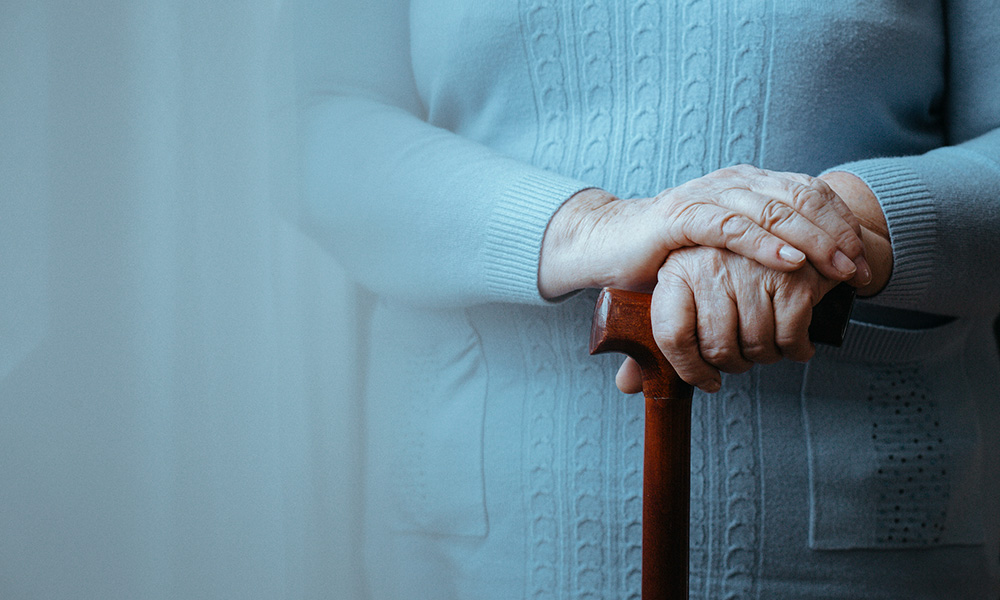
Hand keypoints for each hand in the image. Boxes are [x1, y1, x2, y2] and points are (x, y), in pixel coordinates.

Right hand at [539, 164, 869, 298]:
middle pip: (800, 199)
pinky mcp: (680, 217)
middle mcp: (733, 183)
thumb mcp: (730, 248)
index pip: (810, 192)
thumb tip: (820, 278)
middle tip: (860, 271)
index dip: (844, 223)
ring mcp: (707, 196)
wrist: (610, 243)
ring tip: (837, 270)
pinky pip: (730, 227)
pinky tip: (789, 262)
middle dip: (837, 235)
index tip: (866, 262)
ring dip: (812, 241)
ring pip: (772, 210)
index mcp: (750, 185)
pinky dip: (763, 244)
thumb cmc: (674, 252)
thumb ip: (768, 248)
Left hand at [616, 246, 839, 393]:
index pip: (671, 335)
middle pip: (717, 347)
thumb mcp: (688, 291)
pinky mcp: (793, 277)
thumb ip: (658, 340)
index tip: (707, 381)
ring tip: (766, 344)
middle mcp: (709, 264)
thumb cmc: (732, 269)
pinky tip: (794, 343)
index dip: (689, 369)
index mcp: (676, 269)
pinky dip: (795, 349)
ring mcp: (751, 268)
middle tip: (740, 360)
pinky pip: (790, 336)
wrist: (791, 226)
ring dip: (765, 357)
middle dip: (732, 365)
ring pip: (755, 345)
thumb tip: (626, 385)